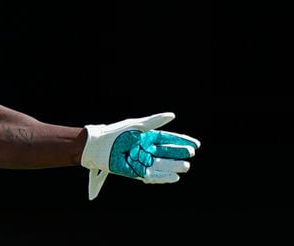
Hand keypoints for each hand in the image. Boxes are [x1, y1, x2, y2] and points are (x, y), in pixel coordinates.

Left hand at [81, 112, 199, 199]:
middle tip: (190, 154)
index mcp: (146, 136)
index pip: (168, 139)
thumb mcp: (137, 125)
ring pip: (162, 165)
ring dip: (174, 166)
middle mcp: (146, 149)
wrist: (98, 147)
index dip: (182, 141)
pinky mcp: (136, 172)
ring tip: (185, 166)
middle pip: (167, 152)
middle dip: (179, 154)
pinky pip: (153, 175)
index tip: (195, 144)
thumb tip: (173, 115)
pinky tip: (174, 177)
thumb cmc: (116, 133)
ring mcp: (142, 160)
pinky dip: (164, 177)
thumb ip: (155, 121)